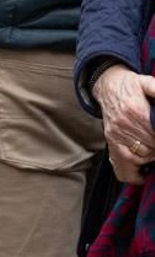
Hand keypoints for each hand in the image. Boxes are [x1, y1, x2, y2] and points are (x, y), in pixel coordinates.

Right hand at [95, 65, 154, 180]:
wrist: (107, 86)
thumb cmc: (130, 86)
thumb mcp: (147, 83)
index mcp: (136, 112)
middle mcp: (124, 126)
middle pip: (151, 148)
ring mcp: (115, 136)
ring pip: (139, 158)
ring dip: (151, 157)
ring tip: (154, 150)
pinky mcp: (111, 142)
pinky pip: (122, 166)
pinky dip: (134, 174)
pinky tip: (143, 172)